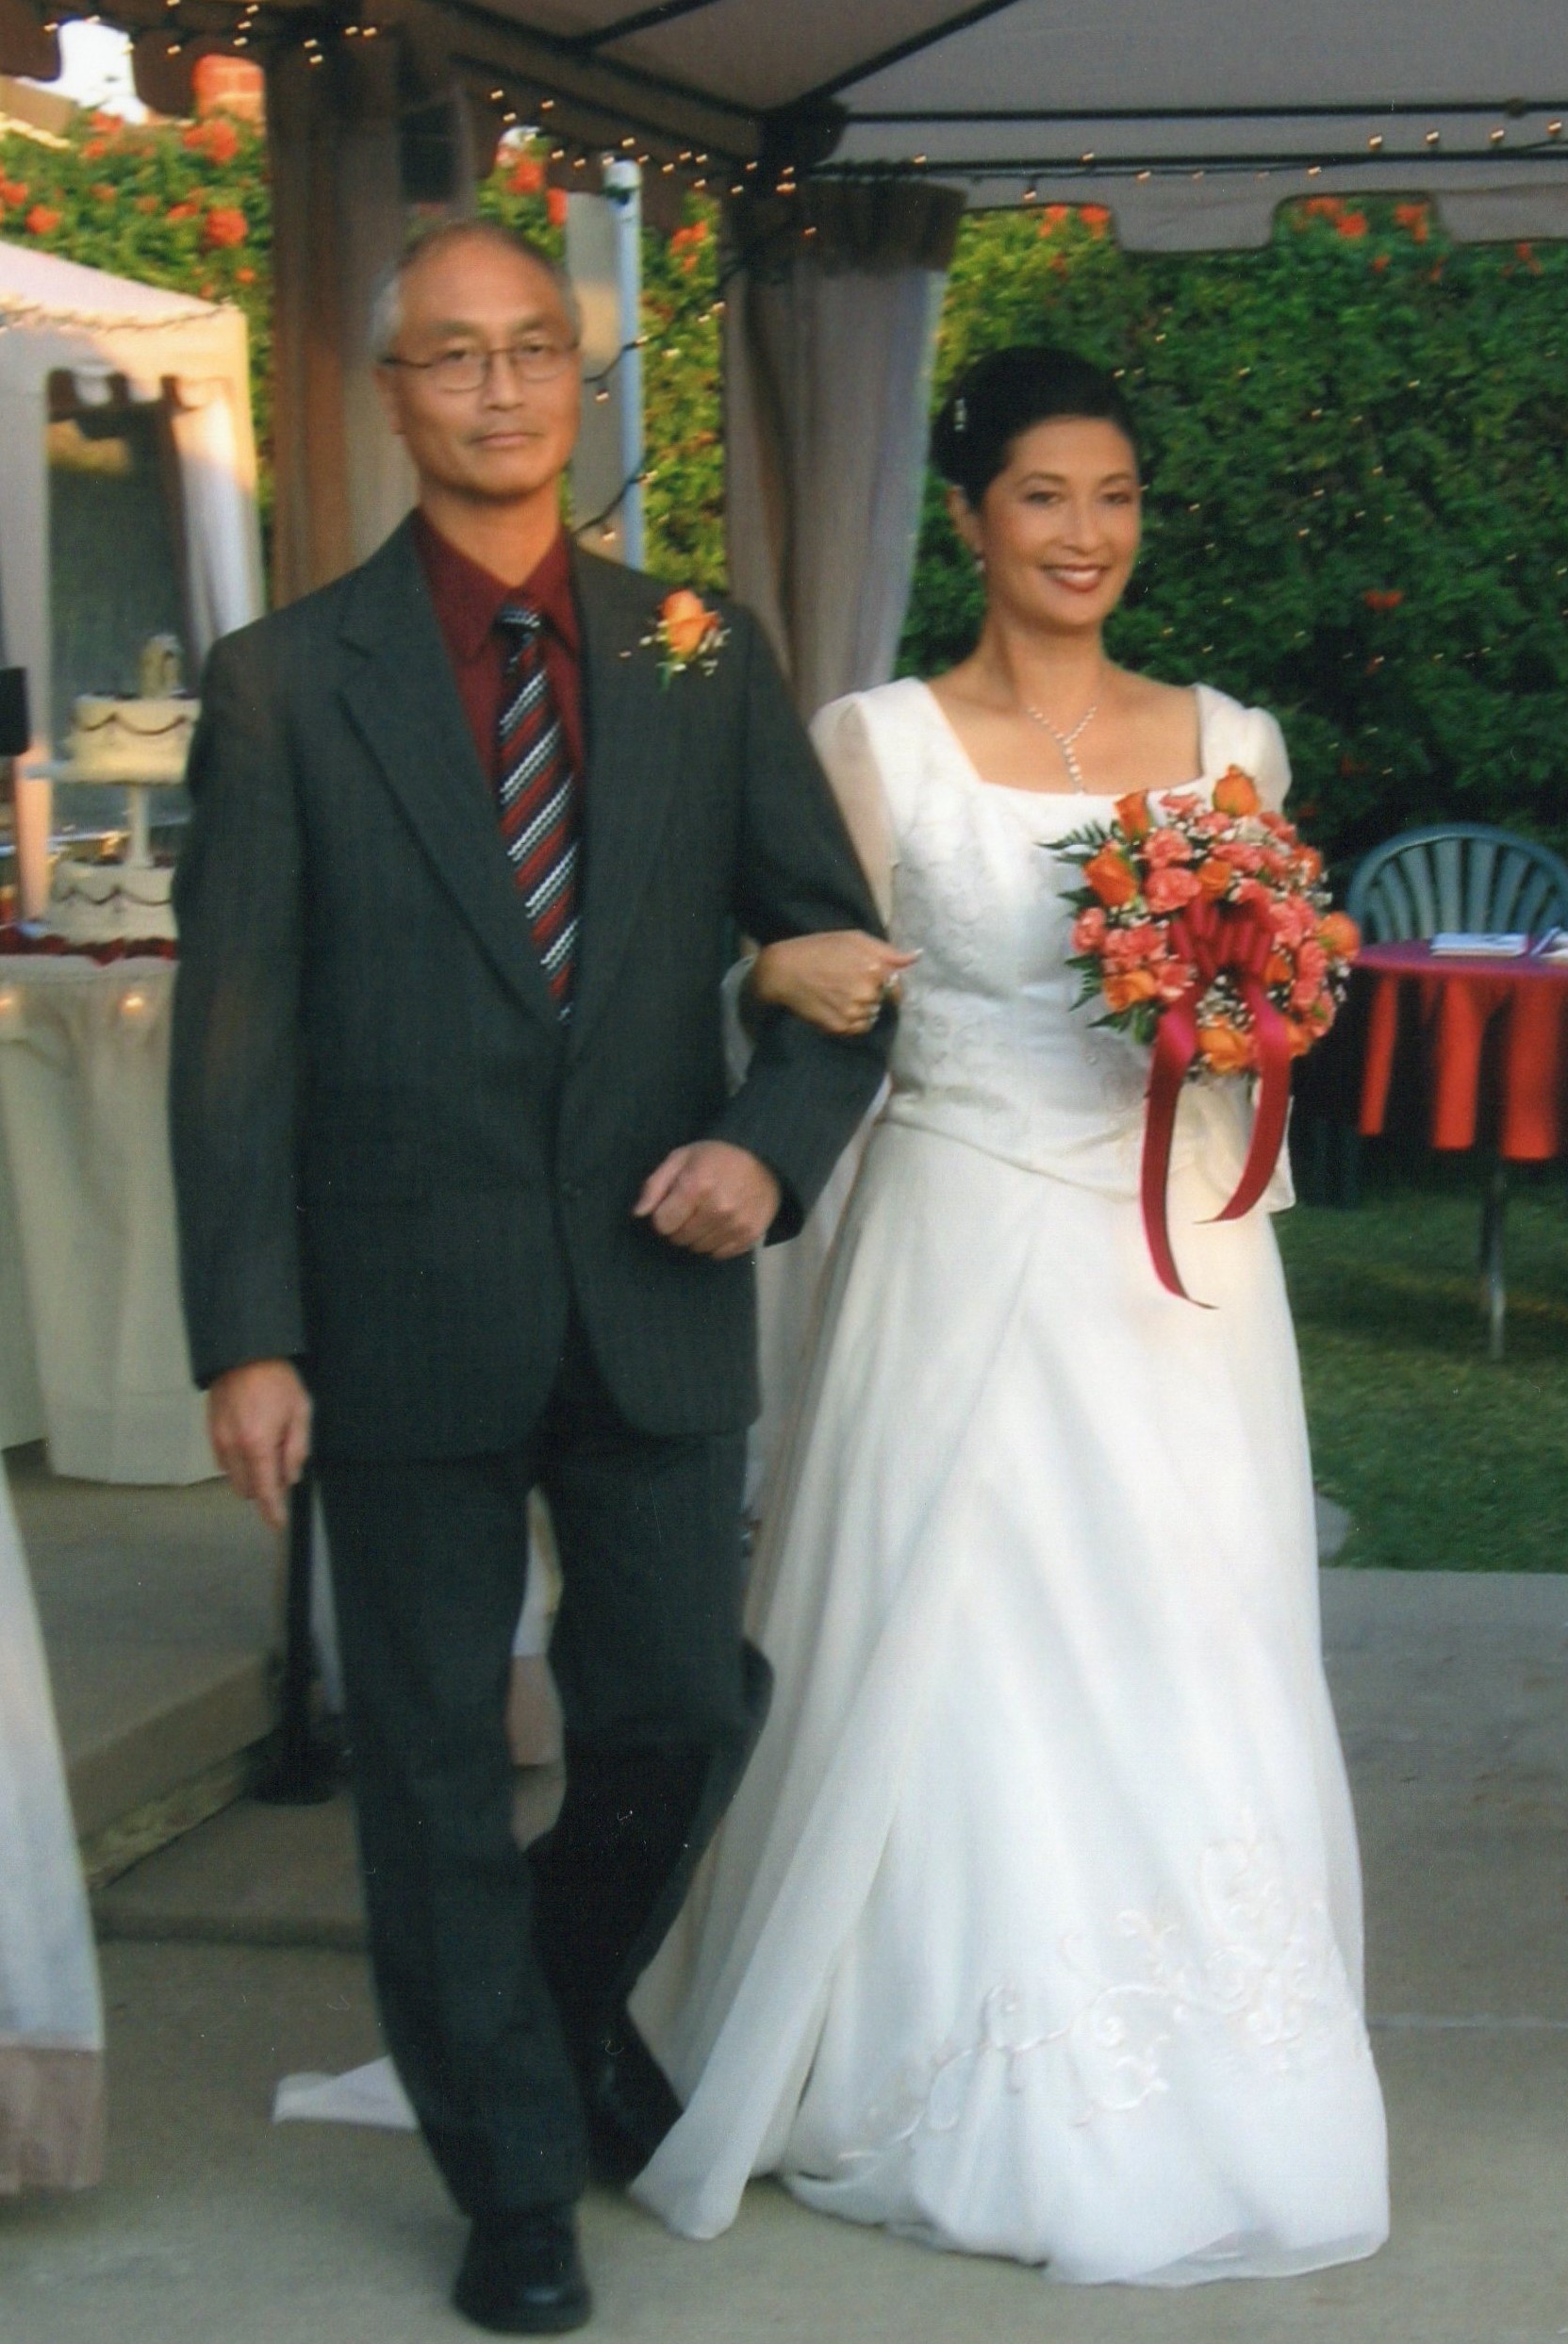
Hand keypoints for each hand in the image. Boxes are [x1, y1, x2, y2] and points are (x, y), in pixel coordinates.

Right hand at [208, 1359, 311, 1531]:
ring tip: (266, 1443)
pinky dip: (237, 1461)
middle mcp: (234, 1447)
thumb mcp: (300, 1412)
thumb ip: (297, 1449)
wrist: (243, 1353)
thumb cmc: (276, 1380)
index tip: (277, 1524)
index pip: (265, 1490)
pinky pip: (223, 1462)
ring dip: (251, 1473)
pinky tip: (251, 1440)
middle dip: (264, 1485)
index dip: (272, 1511)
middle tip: (281, 1459)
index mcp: (258, 1444)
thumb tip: (291, 1477)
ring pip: (234, 1477)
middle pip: (247, 1489)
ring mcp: (219, 1441)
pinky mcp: (211, 1433)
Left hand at [634, 1141, 781, 1258]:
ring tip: (707, 1214)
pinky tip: (721, 1224)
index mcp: (696, 1186)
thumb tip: (639, 1213)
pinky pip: (719, 1254)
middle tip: (692, 1208)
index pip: (662, 1224)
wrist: (765, 1160)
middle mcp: (717, 1208)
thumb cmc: (716, 1157)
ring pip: (698, 1249)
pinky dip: (716, 1243)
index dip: (663, 1215)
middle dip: (679, 1226)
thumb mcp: (680, 1158)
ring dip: (697, 1236)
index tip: (673, 1205)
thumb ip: (655, 1185)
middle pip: (679, 1239)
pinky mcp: (749, 1236)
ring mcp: (735, 1224)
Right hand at [750, 931, 917, 1036]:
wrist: (784, 971)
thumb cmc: (820, 949)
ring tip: (841, 996)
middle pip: (883, 1002)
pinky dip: (852, 1021)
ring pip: (872, 1016)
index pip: (898, 988)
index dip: (888, 986)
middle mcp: (869, 993)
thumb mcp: (855, 940)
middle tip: (850, 984)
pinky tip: (836, 1007)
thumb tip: (916, 957)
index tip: (876, 982)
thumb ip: (888, 951)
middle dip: (872, 995)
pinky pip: (858, 1028)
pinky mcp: (841, 1027)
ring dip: (863, 1009)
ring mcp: (854, 1012)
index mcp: (876, 969)